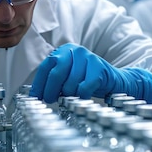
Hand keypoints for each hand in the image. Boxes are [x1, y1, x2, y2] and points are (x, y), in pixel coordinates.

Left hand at [29, 43, 151, 103]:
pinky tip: (84, 96)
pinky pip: (83, 87)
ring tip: (73, 96)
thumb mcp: (69, 77)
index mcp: (64, 51)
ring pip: (69, 83)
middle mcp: (75, 50)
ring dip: (69, 94)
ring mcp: (88, 57)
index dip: (39, 84)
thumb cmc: (89, 80)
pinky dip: (81, 96)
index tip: (35, 97)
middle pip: (56, 73)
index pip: (46, 67)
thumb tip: (36, 95)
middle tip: (50, 100)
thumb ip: (54, 81)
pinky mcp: (99, 67)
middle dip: (50, 90)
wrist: (116, 81)